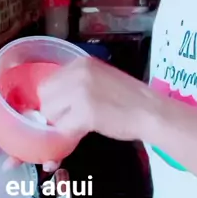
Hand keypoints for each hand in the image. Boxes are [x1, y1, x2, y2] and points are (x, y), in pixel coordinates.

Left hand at [38, 56, 155, 141]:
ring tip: (83, 123)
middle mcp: (77, 72)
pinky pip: (63, 129)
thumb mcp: (100, 79)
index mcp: (80, 62)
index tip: (66, 108)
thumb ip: (76, 84)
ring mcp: (80, 91)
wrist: (151, 112)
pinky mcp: (85, 112)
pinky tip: (86, 130)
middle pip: (45, 97)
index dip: (55, 100)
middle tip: (74, 118)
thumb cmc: (128, 100)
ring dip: (62, 123)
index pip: (48, 82)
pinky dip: (71, 134)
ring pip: (50, 114)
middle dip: (55, 112)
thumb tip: (52, 101)